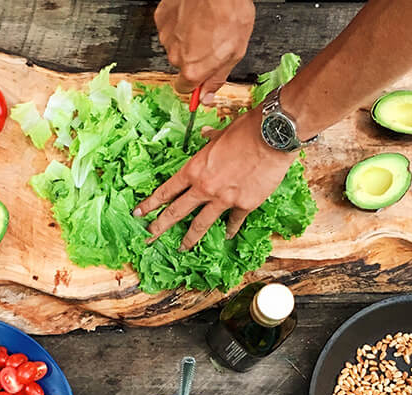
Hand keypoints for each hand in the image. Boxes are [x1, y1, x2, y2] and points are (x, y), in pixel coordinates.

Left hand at [134, 107, 294, 250]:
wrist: (272, 136)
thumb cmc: (246, 130)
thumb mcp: (221, 133)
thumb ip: (210, 140)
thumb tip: (204, 136)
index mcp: (195, 169)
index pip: (166, 191)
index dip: (150, 203)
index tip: (138, 213)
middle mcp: (205, 187)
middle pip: (177, 212)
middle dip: (160, 226)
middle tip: (149, 237)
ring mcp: (224, 199)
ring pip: (201, 224)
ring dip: (190, 238)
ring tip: (182, 248)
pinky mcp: (244, 205)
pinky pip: (233, 221)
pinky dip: (230, 229)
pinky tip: (226, 235)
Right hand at [154, 0, 254, 102]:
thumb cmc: (229, 13)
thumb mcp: (234, 53)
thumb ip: (217, 78)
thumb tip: (207, 96)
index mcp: (192, 70)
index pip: (185, 89)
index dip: (195, 83)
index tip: (202, 79)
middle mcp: (175, 56)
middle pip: (182, 65)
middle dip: (195, 58)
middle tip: (211, 42)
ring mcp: (167, 36)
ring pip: (176, 45)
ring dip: (188, 39)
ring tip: (205, 25)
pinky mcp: (162, 18)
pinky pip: (170, 28)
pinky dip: (181, 24)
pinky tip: (194, 16)